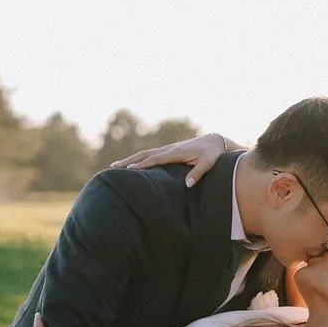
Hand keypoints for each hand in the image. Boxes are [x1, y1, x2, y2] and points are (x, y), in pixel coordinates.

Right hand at [107, 131, 236, 186]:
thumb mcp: (208, 164)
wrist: (214, 141)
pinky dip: (138, 159)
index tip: (128, 170)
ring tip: (115, 166)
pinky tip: (131, 164)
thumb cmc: (212, 154)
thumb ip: (197, 173)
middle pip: (144, 155)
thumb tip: (187, 185)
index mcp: (176, 152)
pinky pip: (149, 155)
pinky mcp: (168, 151)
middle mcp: (169, 149)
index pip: (155, 159)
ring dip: (130, 159)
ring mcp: (167, 149)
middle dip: (128, 161)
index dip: (141, 165)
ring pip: (144, 154)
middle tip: (113, 167)